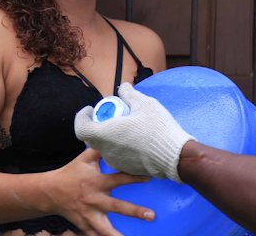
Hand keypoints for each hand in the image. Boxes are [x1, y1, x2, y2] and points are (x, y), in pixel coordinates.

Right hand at [49, 148, 154, 234]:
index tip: (149, 177)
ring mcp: (89, 215)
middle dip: (134, 212)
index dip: (134, 178)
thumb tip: (115, 135)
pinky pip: (95, 235)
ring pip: (105, 228)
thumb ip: (101, 149)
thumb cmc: (71, 173)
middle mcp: (94, 199)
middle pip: (116, 207)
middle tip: (151, 216)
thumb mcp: (85, 158)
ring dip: (117, 234)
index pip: (118, 179)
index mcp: (96, 182)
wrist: (50, 192)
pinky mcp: (84, 225)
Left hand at [75, 83, 194, 181]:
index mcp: (105, 134)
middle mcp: (106, 150)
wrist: (175, 157)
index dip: (82, 117)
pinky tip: (135, 139)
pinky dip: (118, 146)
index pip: (81, 127)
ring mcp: (116, 162)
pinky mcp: (126, 169)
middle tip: (110, 116)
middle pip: (91, 137)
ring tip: (125, 126)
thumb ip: (129, 94)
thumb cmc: (157, 129)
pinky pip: (116, 155)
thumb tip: (123, 87)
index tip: (91, 110)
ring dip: (108, 136)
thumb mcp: (144, 104)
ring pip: (104, 147)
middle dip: (96, 124)